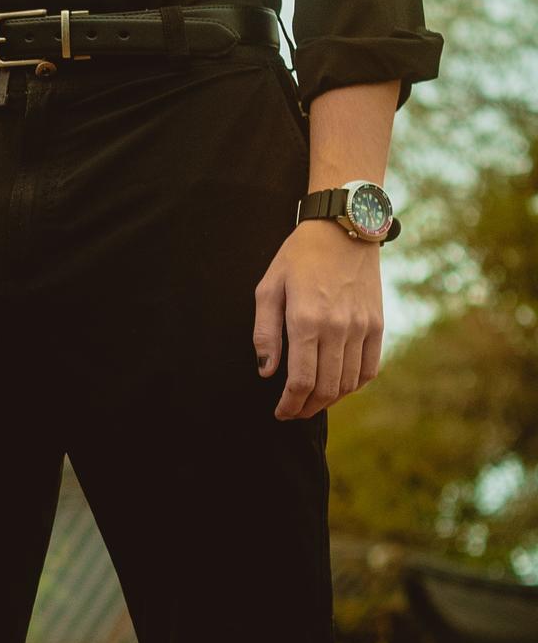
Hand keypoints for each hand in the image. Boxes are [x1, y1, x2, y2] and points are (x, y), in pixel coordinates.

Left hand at [253, 222, 384, 419]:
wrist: (344, 229)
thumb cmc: (299, 257)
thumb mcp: (269, 287)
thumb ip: (265, 332)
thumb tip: (267, 372)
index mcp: (306, 320)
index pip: (301, 381)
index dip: (290, 405)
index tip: (280, 413)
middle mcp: (338, 328)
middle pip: (326, 389)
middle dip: (307, 408)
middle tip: (293, 413)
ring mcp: (362, 328)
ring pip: (349, 383)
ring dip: (330, 401)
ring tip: (312, 403)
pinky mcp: (377, 325)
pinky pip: (370, 369)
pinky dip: (354, 385)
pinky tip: (338, 387)